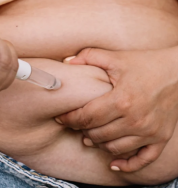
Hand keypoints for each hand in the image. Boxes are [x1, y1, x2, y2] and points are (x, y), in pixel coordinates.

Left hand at [56, 48, 177, 171]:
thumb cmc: (145, 63)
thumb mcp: (116, 57)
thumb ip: (89, 56)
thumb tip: (66, 62)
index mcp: (122, 100)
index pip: (87, 116)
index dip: (70, 118)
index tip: (61, 118)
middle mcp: (135, 120)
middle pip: (98, 134)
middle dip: (81, 130)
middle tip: (75, 124)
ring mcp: (149, 131)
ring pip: (114, 147)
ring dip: (97, 143)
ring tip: (88, 136)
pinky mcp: (161, 137)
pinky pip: (142, 159)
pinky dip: (127, 165)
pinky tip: (114, 164)